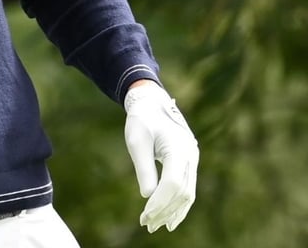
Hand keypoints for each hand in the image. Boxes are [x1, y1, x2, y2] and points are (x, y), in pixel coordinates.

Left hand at [123, 80, 198, 231]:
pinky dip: (179, 204)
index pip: (172, 183)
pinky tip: (169, 217)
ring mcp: (192, 160)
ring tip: (156, 225)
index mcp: (178, 148)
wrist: (153, 103)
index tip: (145, 214)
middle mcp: (190, 156)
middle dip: (165, 210)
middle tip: (147, 225)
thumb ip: (143, 166)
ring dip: (172, 211)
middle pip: (182, 191)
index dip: (159, 201)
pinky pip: (188, 188)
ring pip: (188, 193)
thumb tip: (147, 195)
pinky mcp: (188, 163)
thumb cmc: (142, 120)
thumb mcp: (137, 140)